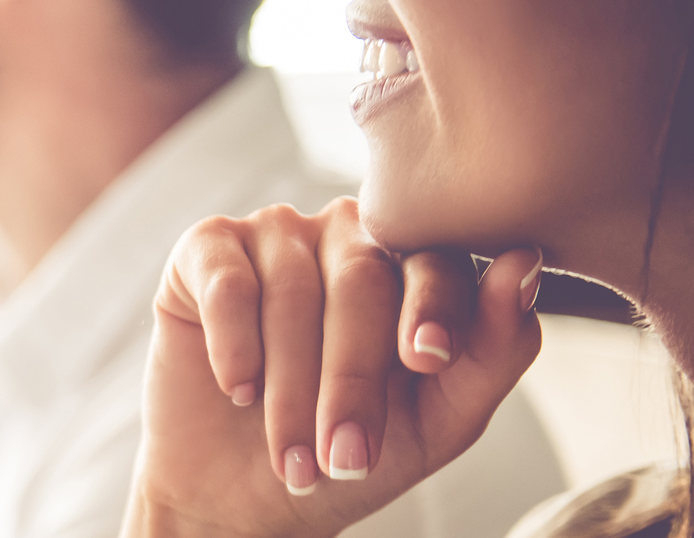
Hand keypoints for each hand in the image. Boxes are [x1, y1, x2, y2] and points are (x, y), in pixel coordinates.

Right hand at [124, 197, 543, 537]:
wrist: (245, 494)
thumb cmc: (349, 452)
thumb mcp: (439, 420)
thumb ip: (492, 350)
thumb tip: (522, 263)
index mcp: (414, 263)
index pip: (436, 262)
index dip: (433, 309)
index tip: (427, 361)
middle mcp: (347, 233)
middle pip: (362, 280)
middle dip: (352, 380)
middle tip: (345, 457)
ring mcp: (275, 233)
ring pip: (293, 288)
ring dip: (290, 385)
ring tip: (291, 455)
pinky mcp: (206, 250)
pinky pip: (227, 281)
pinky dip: (234, 343)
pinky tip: (238, 389)